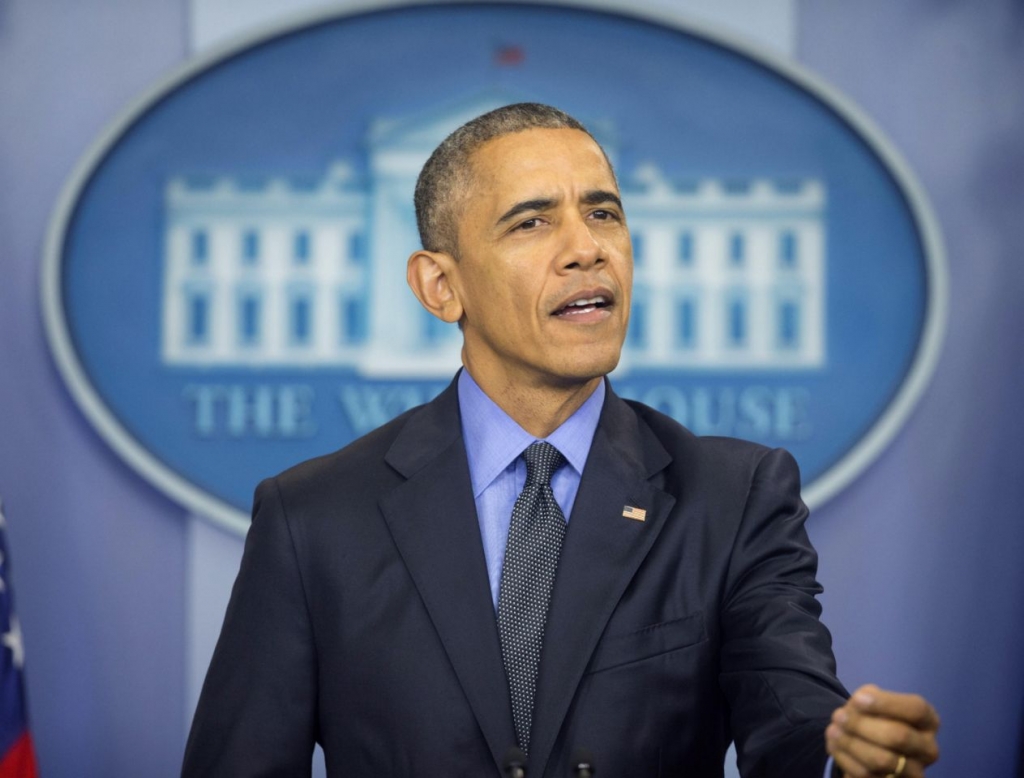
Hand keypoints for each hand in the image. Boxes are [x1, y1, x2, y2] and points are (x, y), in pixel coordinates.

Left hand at [825, 684, 939, 776]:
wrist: (871, 745)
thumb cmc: (876, 716)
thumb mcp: (875, 700)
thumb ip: (870, 698)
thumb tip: (858, 704)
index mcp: (928, 722)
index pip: (916, 709)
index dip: (885, 703)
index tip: (856, 699)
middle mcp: (928, 749)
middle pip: (898, 736)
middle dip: (862, 725)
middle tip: (837, 716)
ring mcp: (914, 772)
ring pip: (882, 760)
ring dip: (851, 744)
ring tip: (832, 731)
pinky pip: (867, 776)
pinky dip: (846, 759)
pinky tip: (834, 746)